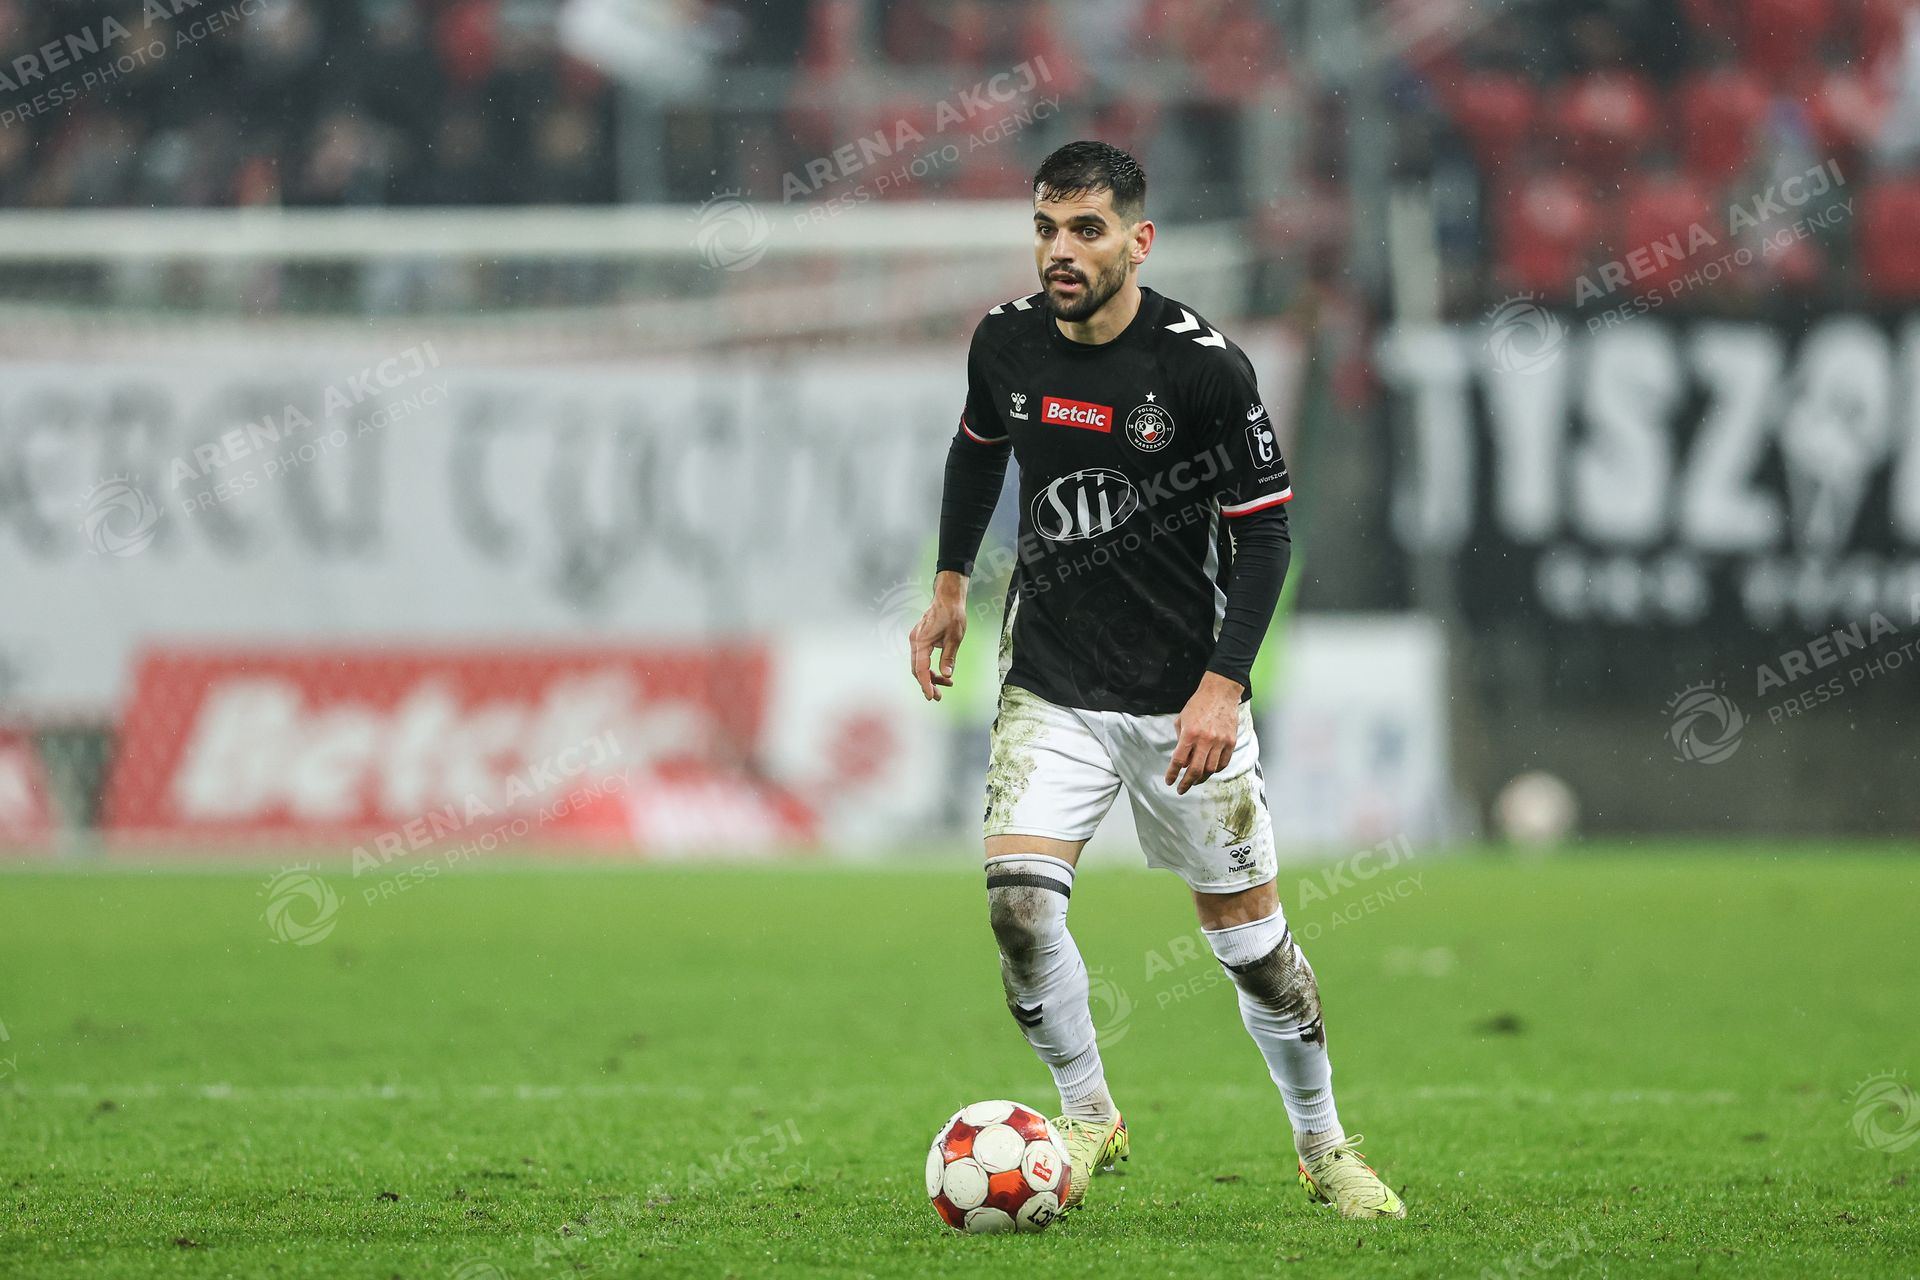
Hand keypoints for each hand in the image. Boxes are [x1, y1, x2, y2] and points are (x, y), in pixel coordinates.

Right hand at [909, 571, 969, 701]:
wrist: (947, 598)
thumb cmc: (952, 615)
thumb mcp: (954, 638)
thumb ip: (949, 657)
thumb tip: (946, 675)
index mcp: (921, 641)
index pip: (920, 668)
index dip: (925, 684)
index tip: (931, 696)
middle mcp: (915, 642)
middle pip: (917, 669)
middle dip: (927, 684)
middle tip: (939, 697)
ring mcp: (916, 641)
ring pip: (919, 665)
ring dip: (930, 677)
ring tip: (947, 684)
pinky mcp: (920, 640)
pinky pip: (921, 658)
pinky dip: (929, 667)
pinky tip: (942, 673)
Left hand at [1165, 671, 1243, 794]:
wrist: (1220, 693)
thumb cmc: (1198, 705)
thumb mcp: (1181, 720)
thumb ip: (1180, 741)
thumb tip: (1183, 762)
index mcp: (1190, 733)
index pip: (1178, 760)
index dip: (1172, 774)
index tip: (1169, 781)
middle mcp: (1205, 739)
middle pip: (1195, 770)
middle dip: (1186, 783)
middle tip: (1181, 789)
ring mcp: (1220, 741)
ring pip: (1210, 769)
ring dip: (1201, 778)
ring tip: (1195, 781)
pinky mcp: (1231, 741)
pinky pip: (1223, 763)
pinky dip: (1215, 770)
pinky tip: (1209, 770)